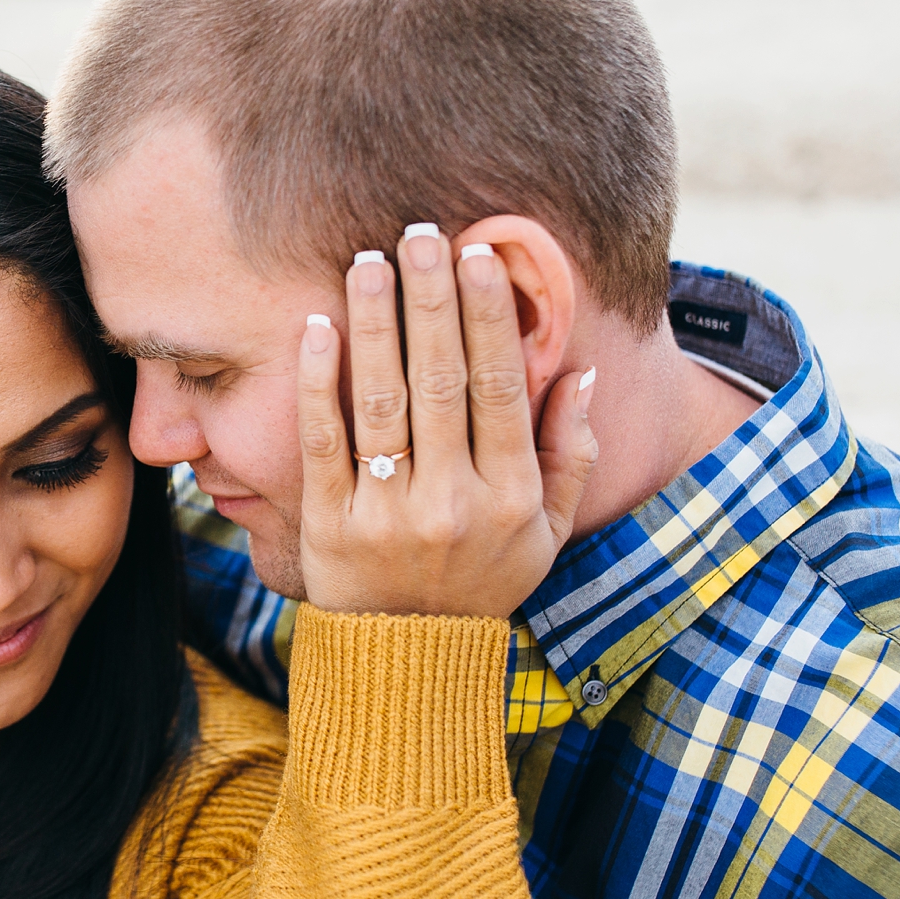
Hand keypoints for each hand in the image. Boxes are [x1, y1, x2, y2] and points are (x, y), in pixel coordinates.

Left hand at [296, 231, 597, 618]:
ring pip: (381, 402)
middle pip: (441, 381)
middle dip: (429, 300)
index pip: (500, 388)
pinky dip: (318, 383)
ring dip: (373, 323)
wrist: (409, 665)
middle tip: (417, 233)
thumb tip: (582, 374)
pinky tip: (317, 328)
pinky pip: (323, 444)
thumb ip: (571, 457)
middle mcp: (451, 505)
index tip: (477, 256)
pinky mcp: (329, 530)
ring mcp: (387, 517)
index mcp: (509, 497)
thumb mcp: (546, 535)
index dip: (488, 318)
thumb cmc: (481, 584)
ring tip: (365, 261)